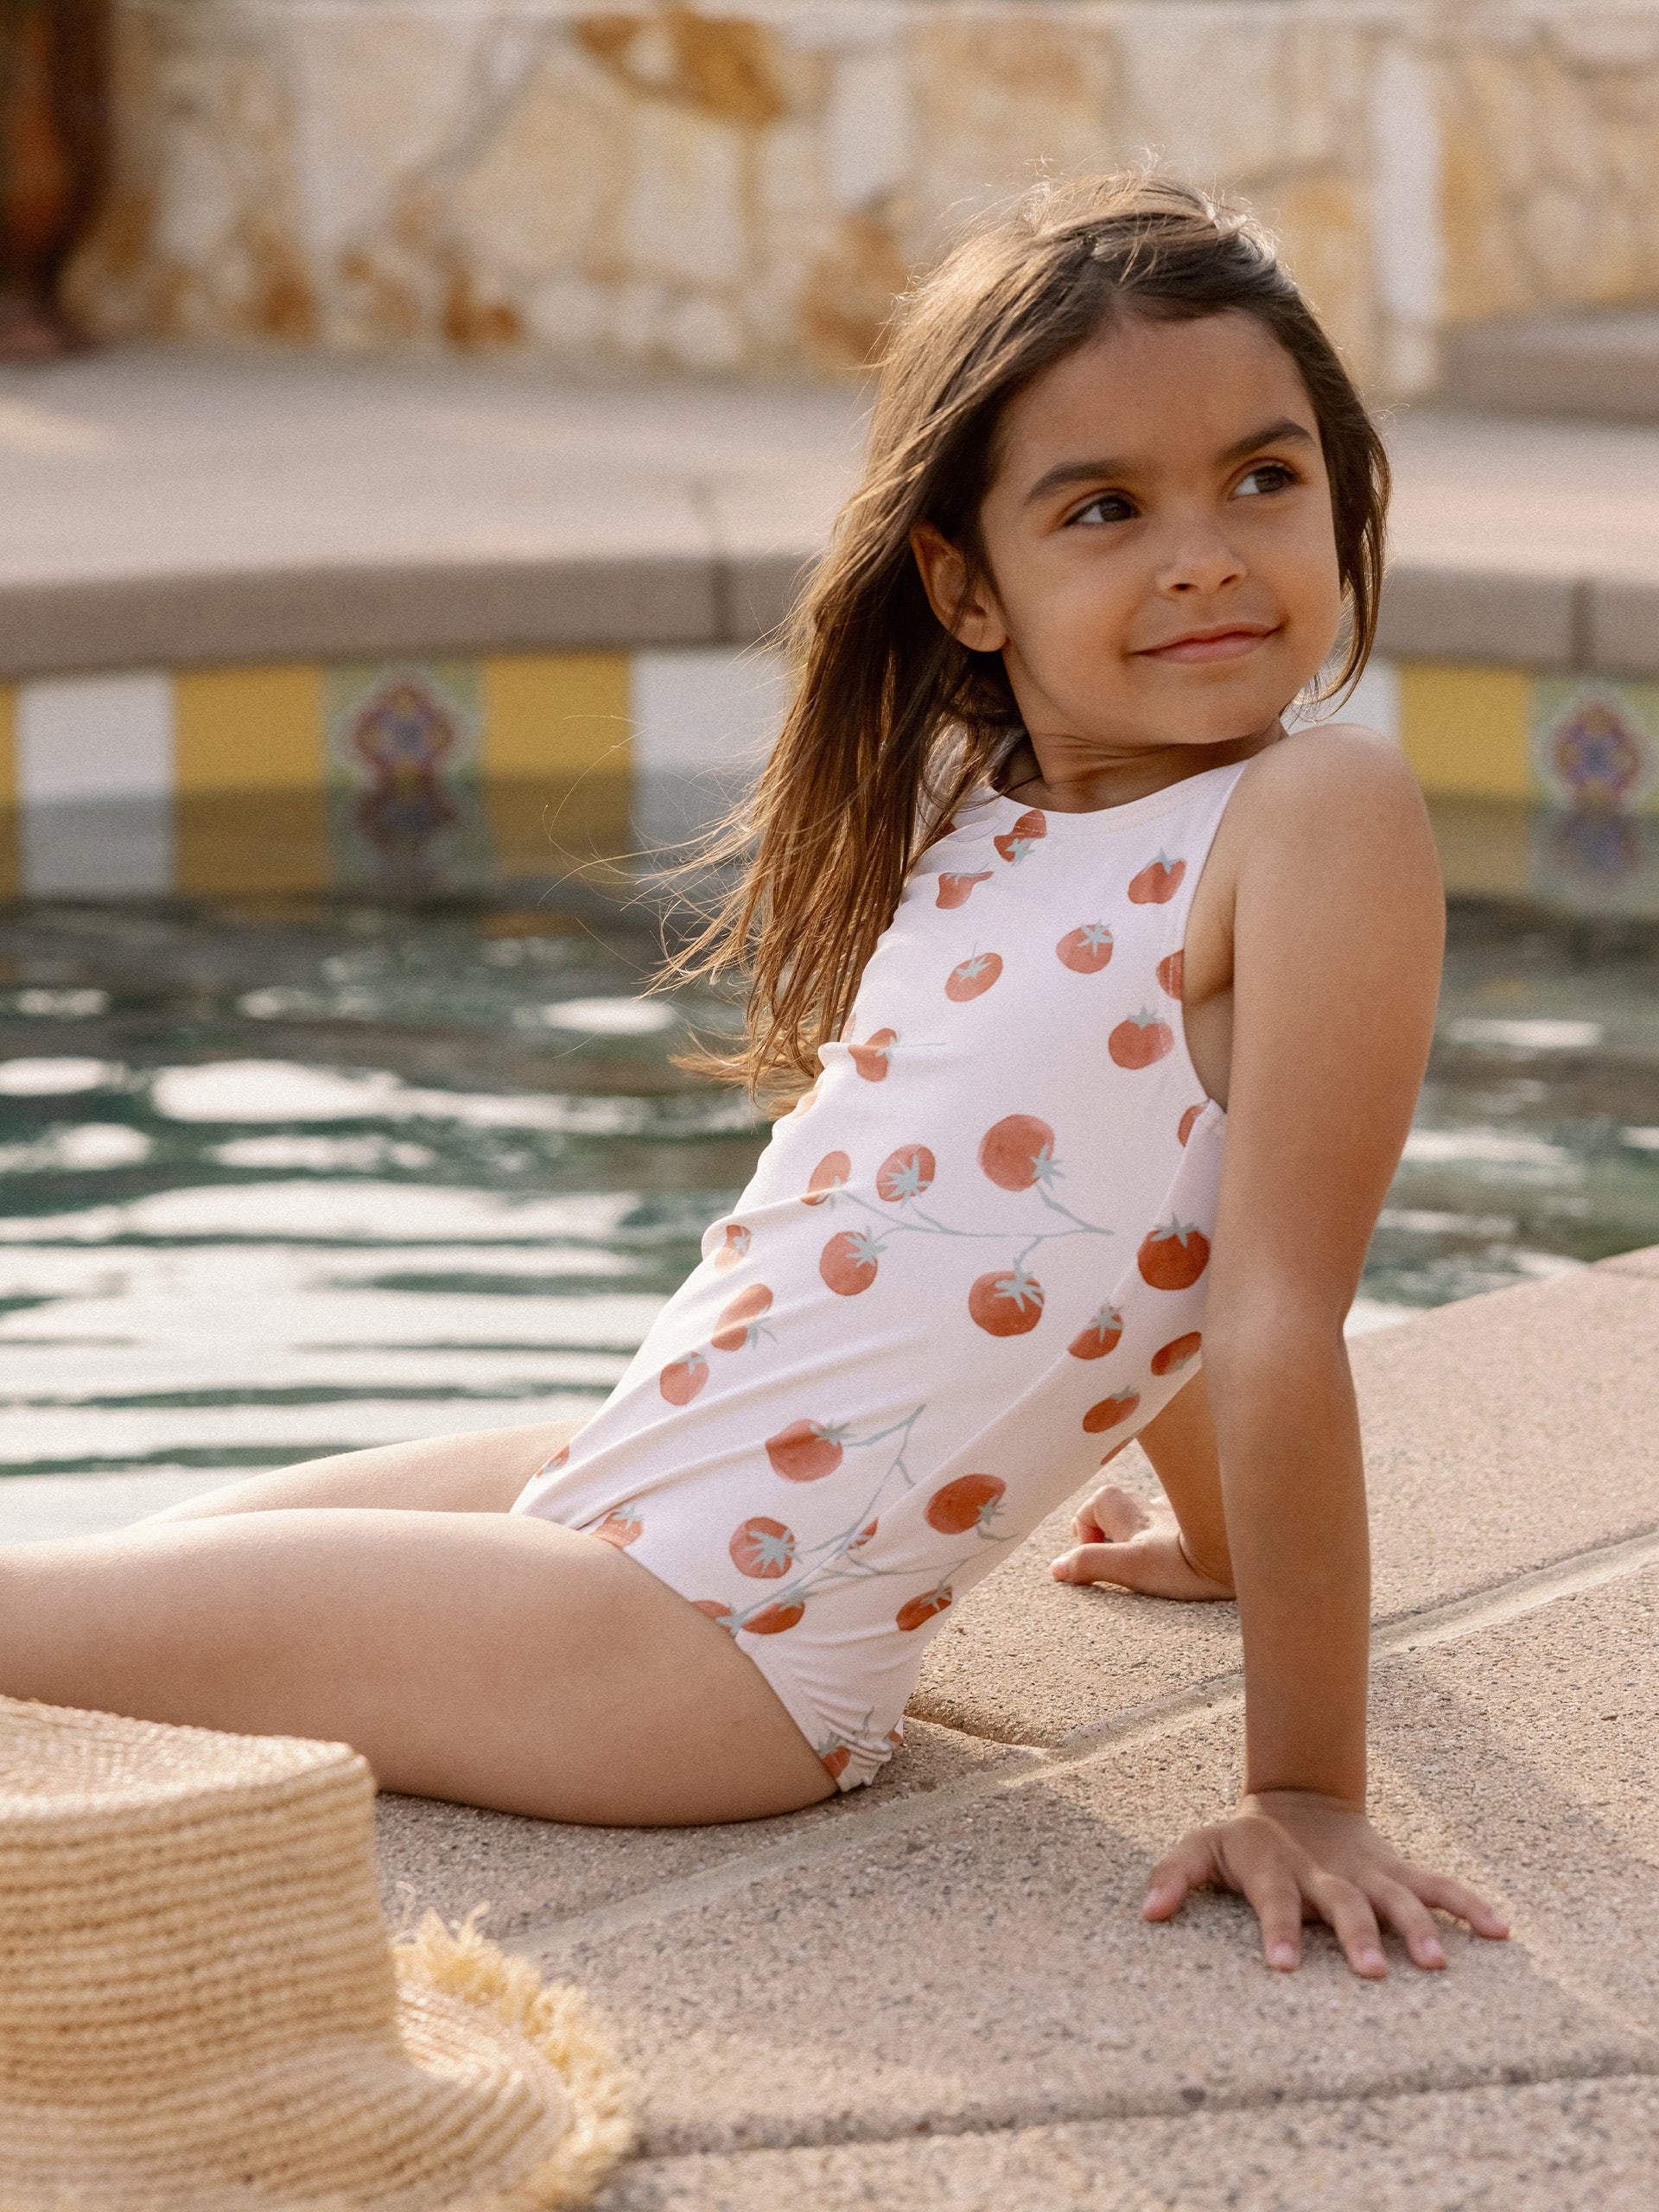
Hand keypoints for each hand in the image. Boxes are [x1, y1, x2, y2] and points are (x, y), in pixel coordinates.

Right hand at [1049, 1484, 1233, 1600]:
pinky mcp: (1215, 1521)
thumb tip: (1056, 1568)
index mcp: (1134, 1516)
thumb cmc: (1193, 1561)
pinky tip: (1193, 1547)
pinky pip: (1191, 1517)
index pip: (1097, 1502)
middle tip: (1113, 1551)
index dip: (1087, 1525)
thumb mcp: (1133, 1567)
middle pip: (1123, 1501)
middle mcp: (1158, 1509)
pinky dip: (1183, 1529)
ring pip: (1156, 1510)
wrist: (1251, 1553)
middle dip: (1111, 1521)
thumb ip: (1092, 1565)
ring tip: (1152, 1554)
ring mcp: (1187, 1514)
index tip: (1093, 1555)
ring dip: (1146, 1526)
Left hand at [1143, 1790, 1510, 1976]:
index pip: (1275, 1904)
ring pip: (1397, 1898)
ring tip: (1438, 1963)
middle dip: (1357, 1938)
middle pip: (1344, 1906)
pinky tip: (1500, 1930)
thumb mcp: (1203, 1845)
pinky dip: (1468, 1905)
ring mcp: (1366, 1873)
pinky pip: (1437, 1887)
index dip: (1276, 1932)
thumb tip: (1146, 1912)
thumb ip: (1174, 1873)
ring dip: (1419, 1928)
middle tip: (1372, 1974)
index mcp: (1276, 1870)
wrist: (1299, 1797)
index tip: (1282, 1967)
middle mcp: (1326, 1874)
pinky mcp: (1396, 1873)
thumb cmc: (1246, 1841)